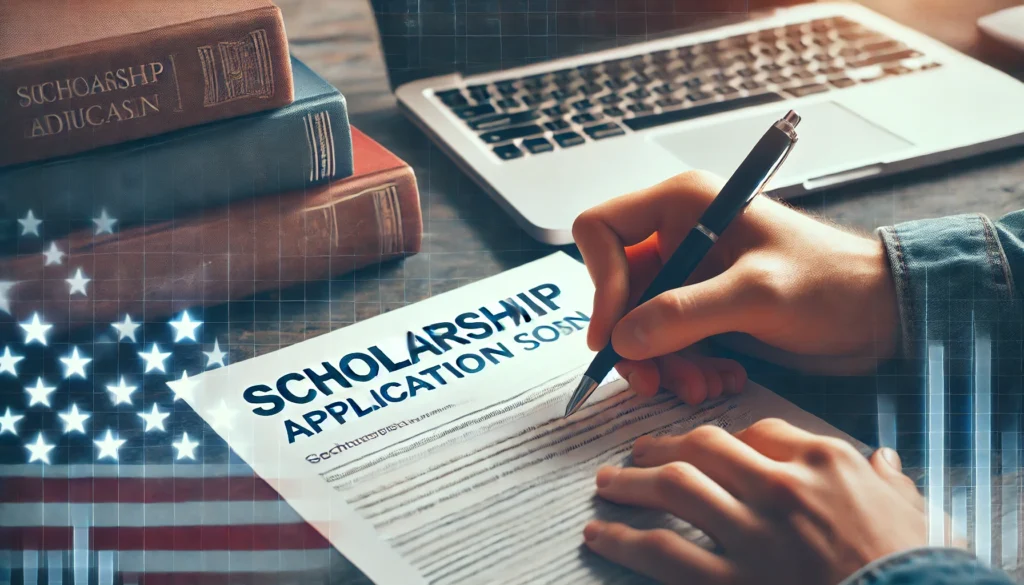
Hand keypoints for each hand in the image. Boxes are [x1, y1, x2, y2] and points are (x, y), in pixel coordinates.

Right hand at [572, 170, 899, 401]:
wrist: (881, 314)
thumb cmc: (831, 282)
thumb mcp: (757, 294)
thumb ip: (684, 314)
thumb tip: (621, 339)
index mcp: (682, 205)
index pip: (601, 231)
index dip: (600, 282)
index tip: (615, 333)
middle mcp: (677, 235)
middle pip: (617, 289)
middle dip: (635, 340)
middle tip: (654, 383)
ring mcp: (690, 274)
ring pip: (639, 323)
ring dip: (663, 363)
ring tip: (702, 387)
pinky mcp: (704, 309)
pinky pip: (668, 342)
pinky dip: (685, 368)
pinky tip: (720, 380)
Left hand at [583, 419, 925, 584]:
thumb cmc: (916, 567)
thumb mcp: (913, 514)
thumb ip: (887, 483)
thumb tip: (882, 462)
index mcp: (823, 463)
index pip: (758, 432)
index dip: (724, 439)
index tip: (704, 446)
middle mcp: (780, 487)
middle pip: (704, 447)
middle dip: (663, 447)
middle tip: (637, 452)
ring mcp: (752, 534)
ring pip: (673, 488)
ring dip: (630, 483)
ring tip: (606, 484)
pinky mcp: (730, 582)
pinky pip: (662, 551)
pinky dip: (623, 541)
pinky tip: (600, 535)